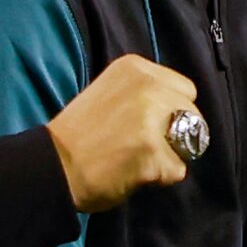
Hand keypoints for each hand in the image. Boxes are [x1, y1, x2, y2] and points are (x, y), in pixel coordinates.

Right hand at [47, 54, 197, 212]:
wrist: (54, 165)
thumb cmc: (79, 135)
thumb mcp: (111, 92)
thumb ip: (144, 94)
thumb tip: (177, 111)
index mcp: (137, 68)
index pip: (185, 90)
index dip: (172, 112)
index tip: (150, 125)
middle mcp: (148, 86)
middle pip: (192, 114)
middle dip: (176, 133)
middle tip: (143, 146)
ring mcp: (151, 118)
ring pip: (190, 142)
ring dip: (168, 156)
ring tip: (136, 158)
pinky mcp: (153, 150)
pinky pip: (177, 169)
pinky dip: (160, 177)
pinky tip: (133, 172)